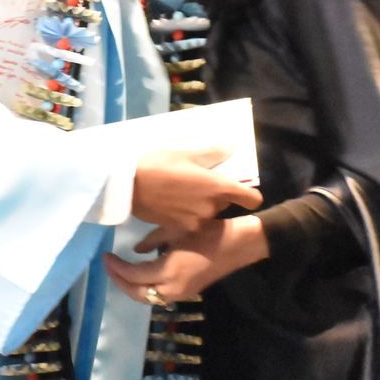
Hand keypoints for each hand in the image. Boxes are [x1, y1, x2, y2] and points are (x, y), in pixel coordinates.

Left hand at [104, 215, 269, 302]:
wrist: (240, 244)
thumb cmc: (209, 231)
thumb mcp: (178, 231)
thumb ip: (153, 241)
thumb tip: (136, 250)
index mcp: (169, 271)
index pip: (133, 275)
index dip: (116, 267)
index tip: (105, 256)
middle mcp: (172, 288)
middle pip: (137, 293)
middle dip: (119, 281)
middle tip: (108, 266)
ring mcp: (181, 293)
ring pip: (148, 297)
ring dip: (132, 287)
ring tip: (120, 270)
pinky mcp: (188, 292)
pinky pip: (159, 295)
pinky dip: (146, 287)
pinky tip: (142, 273)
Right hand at [130, 148, 261, 233]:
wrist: (128, 187)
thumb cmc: (159, 164)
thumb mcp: (186, 153)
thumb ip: (213, 153)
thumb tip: (229, 149)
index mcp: (218, 187)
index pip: (251, 199)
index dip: (250, 195)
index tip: (240, 190)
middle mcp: (212, 207)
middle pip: (225, 203)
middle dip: (217, 195)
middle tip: (199, 184)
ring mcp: (197, 221)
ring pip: (208, 213)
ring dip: (202, 206)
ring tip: (183, 194)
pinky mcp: (181, 229)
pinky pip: (192, 222)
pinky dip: (187, 215)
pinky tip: (173, 204)